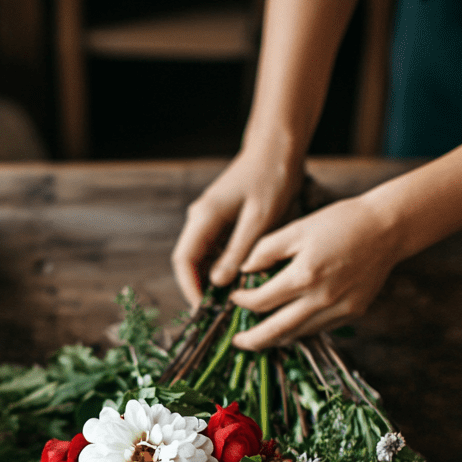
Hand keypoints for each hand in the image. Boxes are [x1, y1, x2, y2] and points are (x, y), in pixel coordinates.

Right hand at [171, 147, 303, 307]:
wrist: (277, 148)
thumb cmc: (271, 177)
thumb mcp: (259, 219)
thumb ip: (237, 252)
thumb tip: (218, 283)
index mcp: (204, 217)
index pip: (184, 261)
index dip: (190, 288)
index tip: (204, 310)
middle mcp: (201, 220)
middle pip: (190, 264)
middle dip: (201, 290)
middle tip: (219, 313)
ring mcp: (210, 221)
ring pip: (203, 260)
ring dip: (213, 282)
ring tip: (231, 303)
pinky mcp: (222, 223)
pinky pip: (216, 252)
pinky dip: (224, 269)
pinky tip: (240, 282)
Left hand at [229, 193, 403, 348]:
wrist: (387, 227)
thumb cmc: (341, 222)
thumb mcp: (298, 228)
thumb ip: (266, 249)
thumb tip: (245, 270)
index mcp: (303, 275)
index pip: (261, 302)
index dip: (243, 302)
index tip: (236, 297)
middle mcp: (320, 299)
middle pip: (276, 331)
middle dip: (252, 340)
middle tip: (237, 342)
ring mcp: (339, 309)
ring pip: (298, 334)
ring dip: (275, 339)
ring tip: (260, 338)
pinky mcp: (352, 312)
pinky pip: (319, 329)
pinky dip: (300, 330)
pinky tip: (290, 325)